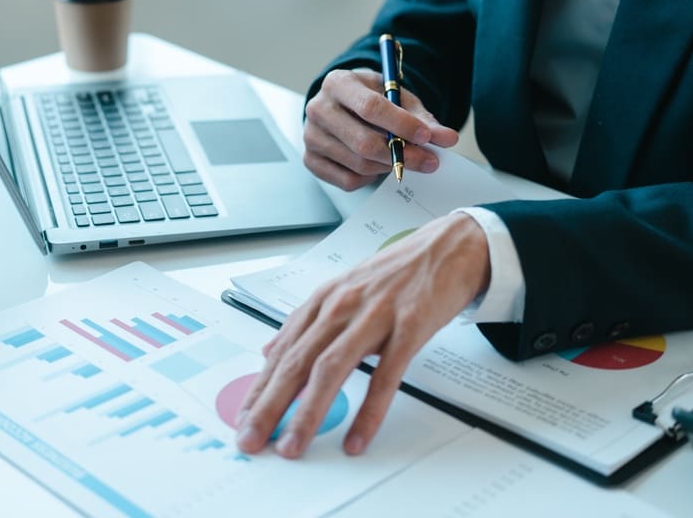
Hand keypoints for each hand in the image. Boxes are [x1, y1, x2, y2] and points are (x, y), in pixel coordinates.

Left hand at [235, 213, 489, 457]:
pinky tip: (355, 439)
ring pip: (331, 369)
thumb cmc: (396, 274)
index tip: (243, 420)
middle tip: (251, 440)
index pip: (281, 352)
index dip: (259, 389)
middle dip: (269, 406)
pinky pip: (385, 377)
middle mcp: (342, 307)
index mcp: (324, 301)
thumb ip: (306, 324)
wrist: (450, 246)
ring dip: (308, 412)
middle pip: (296, 362)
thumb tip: (270, 352)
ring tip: (293, 446)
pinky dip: (368, 412)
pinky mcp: (409, 327)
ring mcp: (375, 316)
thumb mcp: (343, 292)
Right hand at [303, 68, 459, 190]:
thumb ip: (421, 117)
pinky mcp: (311, 160)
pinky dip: (370, 178)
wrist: (342, 105)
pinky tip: (378, 165)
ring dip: (389, 167)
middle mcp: (318, 109)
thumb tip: (446, 138)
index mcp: (338, 83)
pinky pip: (348, 180)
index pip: (371, 107)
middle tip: (429, 161)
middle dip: (402, 155)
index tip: (427, 137)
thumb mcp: (396, 97)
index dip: (402, 125)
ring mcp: (311, 137)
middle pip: (363, 142)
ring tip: (404, 159)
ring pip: (359, 164)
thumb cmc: (370, 98)